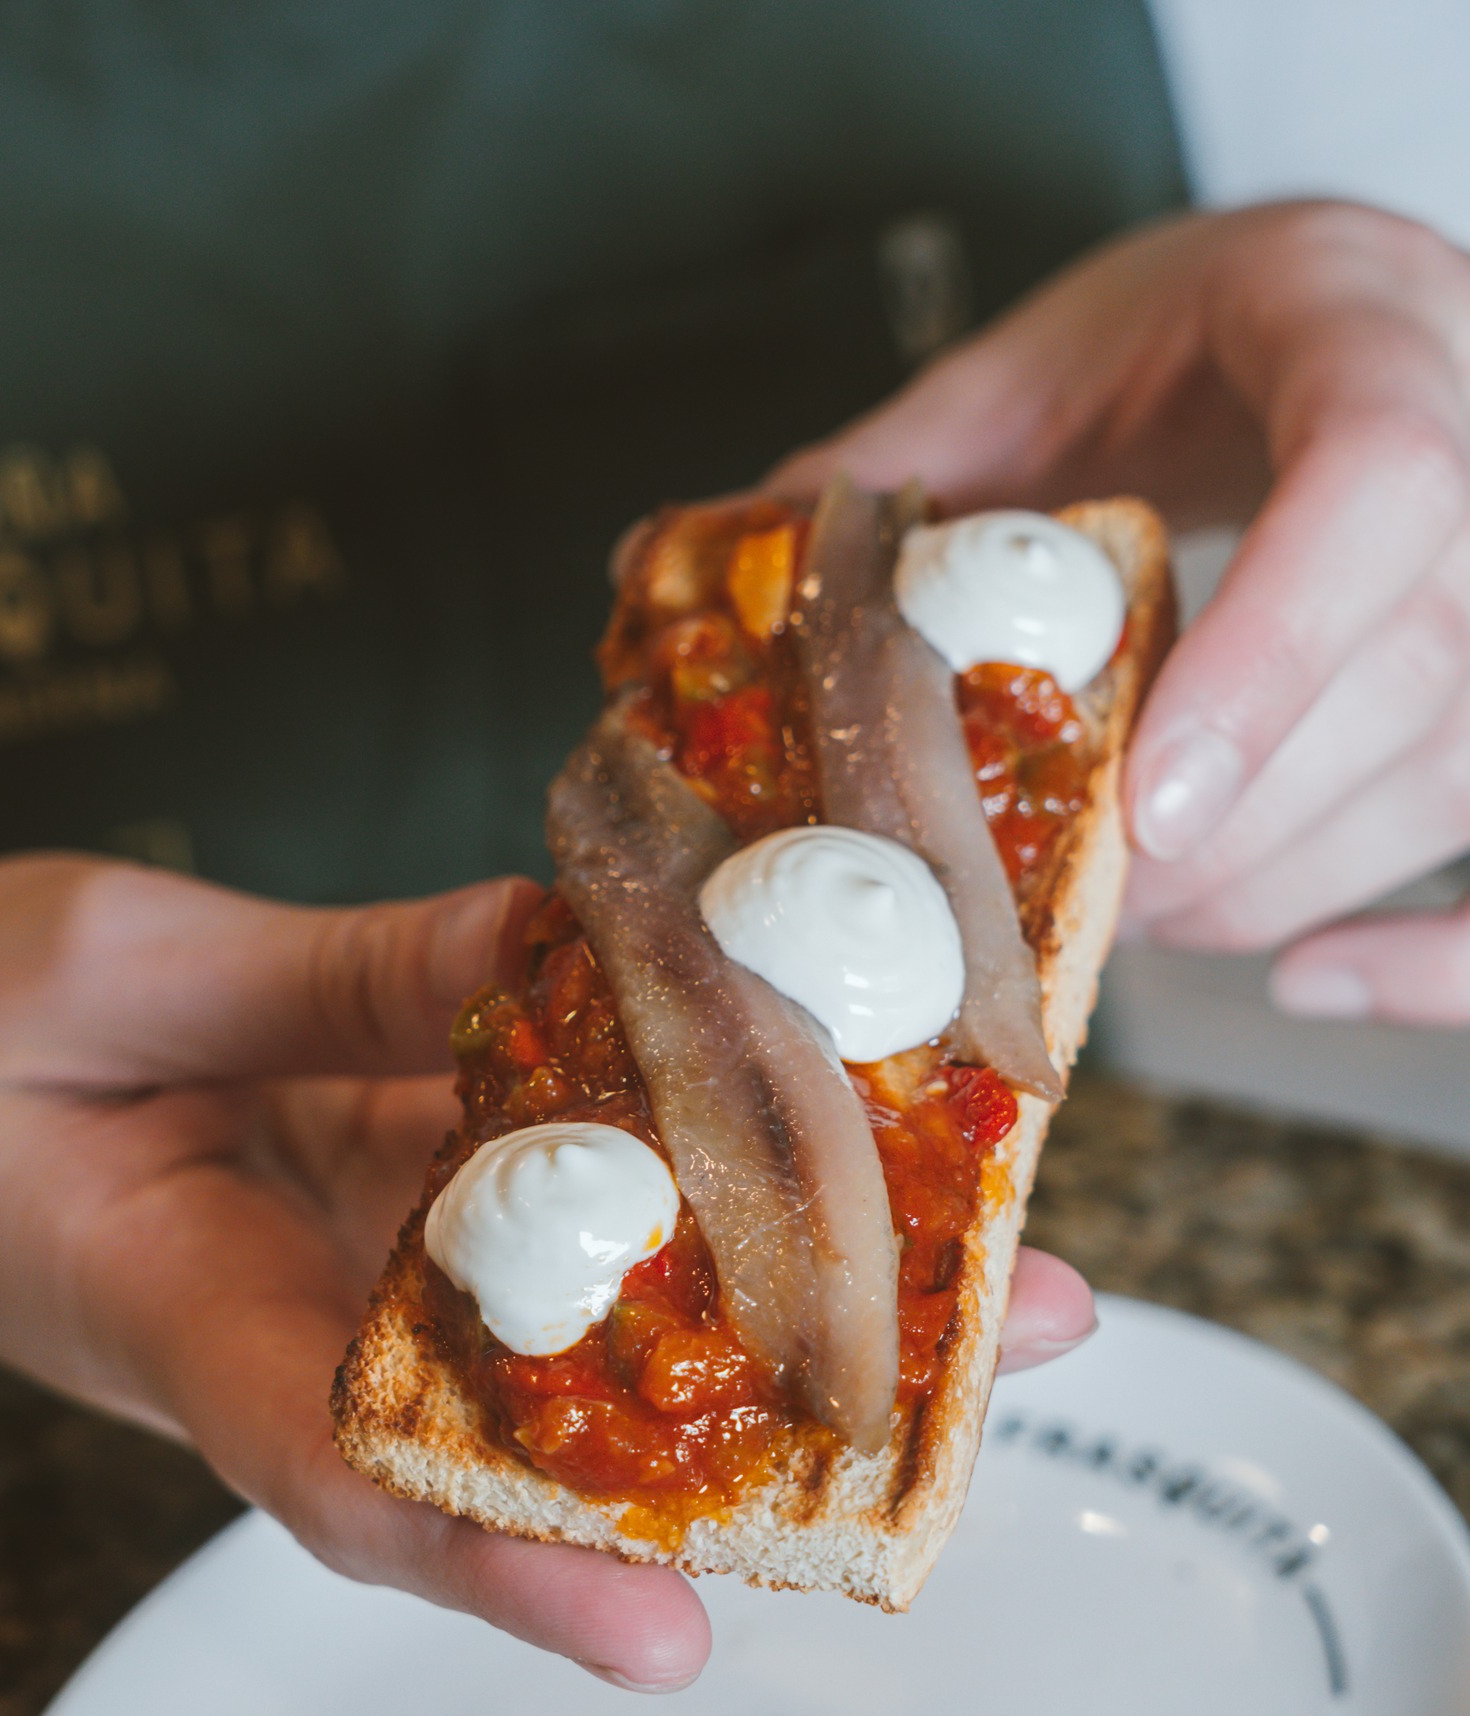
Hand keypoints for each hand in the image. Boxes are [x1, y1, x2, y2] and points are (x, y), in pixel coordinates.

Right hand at [0, 857, 1092, 1689]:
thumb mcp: (107, 978)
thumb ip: (325, 981)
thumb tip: (546, 956)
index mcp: (197, 1312)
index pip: (352, 1466)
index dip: (511, 1563)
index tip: (671, 1631)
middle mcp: (327, 1305)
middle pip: (551, 1397)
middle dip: (777, 1405)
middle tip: (992, 1373)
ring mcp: (385, 1237)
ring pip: (595, 1277)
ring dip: (794, 1270)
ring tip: (1001, 1263)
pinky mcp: (413, 1159)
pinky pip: (564, 1152)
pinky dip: (692, 1131)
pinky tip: (835, 1103)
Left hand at [775, 201, 1469, 1015]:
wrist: (1325, 304)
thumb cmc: (1188, 331)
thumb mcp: (1040, 359)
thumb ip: (914, 457)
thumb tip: (746, 560)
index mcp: (1351, 322)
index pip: (1376, 484)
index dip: (1270, 658)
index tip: (1149, 800)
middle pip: (1420, 675)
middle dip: (1236, 826)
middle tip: (1081, 894)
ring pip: (1454, 771)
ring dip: (1276, 882)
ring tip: (1131, 912)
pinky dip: (1434, 953)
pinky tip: (1314, 981)